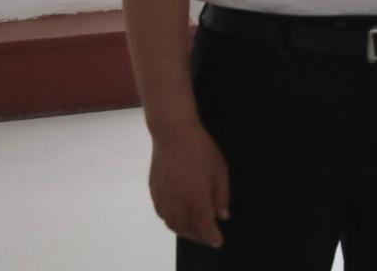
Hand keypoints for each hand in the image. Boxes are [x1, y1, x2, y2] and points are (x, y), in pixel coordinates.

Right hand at [148, 119, 229, 247]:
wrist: (173, 134)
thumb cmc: (201, 149)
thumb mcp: (220, 170)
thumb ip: (222, 195)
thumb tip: (222, 215)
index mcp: (196, 198)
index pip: (204, 226)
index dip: (211, 236)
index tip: (217, 242)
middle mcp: (177, 203)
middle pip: (187, 228)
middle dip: (198, 236)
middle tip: (207, 237)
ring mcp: (163, 198)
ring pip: (173, 224)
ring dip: (184, 231)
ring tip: (194, 231)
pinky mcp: (154, 192)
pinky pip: (162, 214)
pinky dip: (171, 222)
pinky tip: (177, 219)